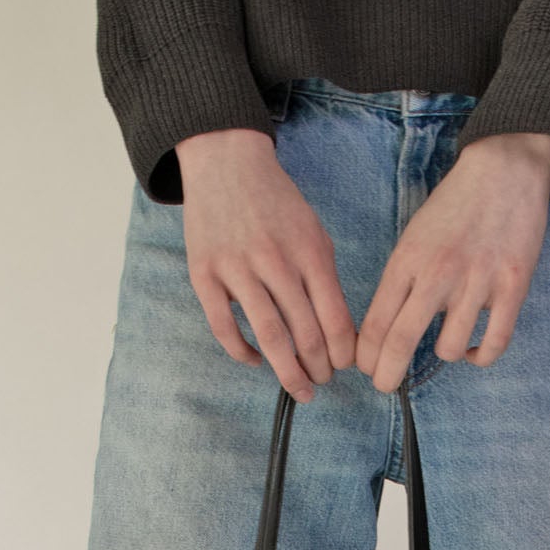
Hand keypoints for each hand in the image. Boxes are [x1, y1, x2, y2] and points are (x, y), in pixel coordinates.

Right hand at [178, 127, 356, 402]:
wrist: (226, 162)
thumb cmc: (276, 203)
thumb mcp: (313, 232)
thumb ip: (324, 278)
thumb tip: (338, 331)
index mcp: (310, 252)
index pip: (335, 318)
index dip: (343, 353)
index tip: (345, 367)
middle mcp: (276, 261)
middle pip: (305, 334)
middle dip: (319, 368)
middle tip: (321, 382)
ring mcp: (238, 268)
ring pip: (269, 336)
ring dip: (288, 371)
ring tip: (299, 387)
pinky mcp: (205, 274)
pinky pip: (224, 328)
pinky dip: (242, 352)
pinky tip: (256, 360)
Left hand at [354, 131, 549, 393]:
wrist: (505, 169)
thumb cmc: (454, 206)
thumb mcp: (414, 237)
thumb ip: (400, 280)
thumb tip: (382, 330)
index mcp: (408, 260)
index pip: (376, 323)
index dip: (366, 356)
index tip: (366, 368)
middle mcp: (438, 273)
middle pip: (401, 342)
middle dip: (386, 375)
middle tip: (385, 385)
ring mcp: (477, 281)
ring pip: (449, 349)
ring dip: (444, 355)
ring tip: (447, 345)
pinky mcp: (513, 287)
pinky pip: (493, 344)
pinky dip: (479, 357)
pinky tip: (473, 351)